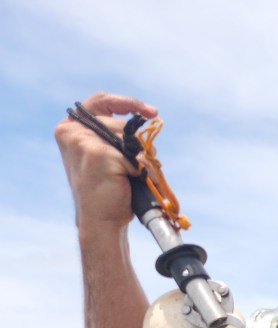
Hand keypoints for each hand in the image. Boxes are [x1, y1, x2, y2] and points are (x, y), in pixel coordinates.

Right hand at [54, 92, 158, 233]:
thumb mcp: (108, 155)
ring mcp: (84, 141)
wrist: (101, 220)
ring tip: (131, 178)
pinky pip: (135, 157)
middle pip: (122, 124)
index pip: (102, 101)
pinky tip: (130, 182)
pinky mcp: (99, 154)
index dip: (128, 103)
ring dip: (141, 160)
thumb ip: (116, 136)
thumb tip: (149, 121)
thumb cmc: (108, 190)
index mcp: (70, 128)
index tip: (151, 112)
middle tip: (138, 167)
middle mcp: (73, 131)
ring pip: (130, 140)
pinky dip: (141, 171)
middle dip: (138, 146)